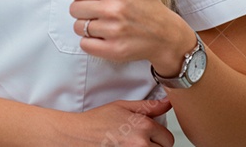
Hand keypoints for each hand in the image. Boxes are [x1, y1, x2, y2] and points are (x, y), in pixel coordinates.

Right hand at [54, 98, 174, 145]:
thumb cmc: (97, 121)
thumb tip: (168, 102)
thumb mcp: (123, 107)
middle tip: (140, 140)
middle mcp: (140, 144)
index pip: (167, 137)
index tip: (150, 134)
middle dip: (155, 145)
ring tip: (132, 144)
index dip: (159, 135)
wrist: (77, 135)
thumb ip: (148, 106)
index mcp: (143, 126)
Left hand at [68, 0, 194, 71]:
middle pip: (74, 9)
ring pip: (79, 27)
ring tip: (103, 23)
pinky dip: (91, 42)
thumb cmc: (147, 2)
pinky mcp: (113, 50)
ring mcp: (113, 31)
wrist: (165, 34)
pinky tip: (104, 36)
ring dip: (87, 26)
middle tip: (99, 10)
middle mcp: (113, 9)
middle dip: (84, 10)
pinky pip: (85, 45)